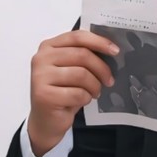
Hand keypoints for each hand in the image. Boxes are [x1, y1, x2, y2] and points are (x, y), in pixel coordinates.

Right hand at [28, 29, 118, 155]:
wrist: (46, 120)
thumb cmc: (62, 92)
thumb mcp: (72, 69)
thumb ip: (82, 56)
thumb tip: (111, 49)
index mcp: (48, 47)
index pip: (77, 36)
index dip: (99, 42)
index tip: (115, 51)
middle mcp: (41, 58)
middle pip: (82, 55)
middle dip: (101, 69)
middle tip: (109, 80)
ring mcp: (40, 77)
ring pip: (82, 74)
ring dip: (94, 86)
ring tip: (94, 92)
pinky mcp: (44, 95)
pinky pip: (77, 93)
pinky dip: (86, 98)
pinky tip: (83, 101)